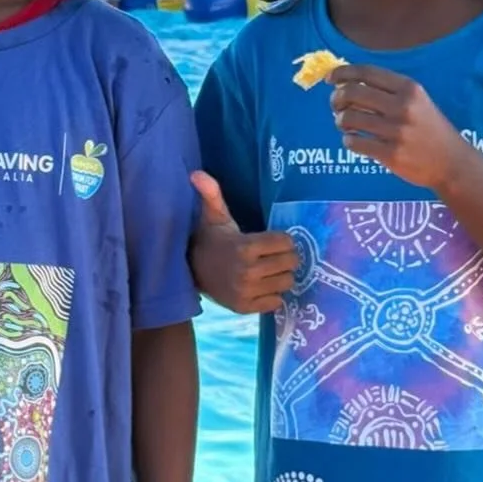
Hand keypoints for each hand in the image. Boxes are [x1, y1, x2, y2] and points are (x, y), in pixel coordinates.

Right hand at [189, 171, 296, 312]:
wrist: (192, 270)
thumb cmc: (212, 239)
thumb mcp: (214, 215)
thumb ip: (211, 194)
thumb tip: (196, 173)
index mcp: (245, 247)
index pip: (286, 242)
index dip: (282, 239)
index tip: (273, 240)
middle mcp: (248, 272)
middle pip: (291, 263)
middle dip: (285, 257)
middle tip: (273, 255)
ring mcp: (247, 292)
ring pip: (287, 283)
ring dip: (281, 275)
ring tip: (268, 270)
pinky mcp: (245, 308)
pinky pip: (276, 303)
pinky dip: (272, 294)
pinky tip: (262, 285)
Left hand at [328, 65, 469, 191]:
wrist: (452, 162)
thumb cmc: (429, 128)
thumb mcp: (417, 101)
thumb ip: (387, 90)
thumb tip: (346, 82)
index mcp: (409, 88)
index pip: (366, 72)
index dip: (343, 73)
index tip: (330, 79)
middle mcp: (402, 107)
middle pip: (352, 93)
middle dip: (336, 99)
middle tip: (336, 106)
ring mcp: (396, 132)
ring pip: (348, 118)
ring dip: (340, 121)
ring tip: (345, 125)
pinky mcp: (390, 154)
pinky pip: (354, 143)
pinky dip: (348, 141)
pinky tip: (354, 141)